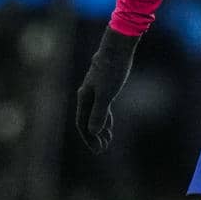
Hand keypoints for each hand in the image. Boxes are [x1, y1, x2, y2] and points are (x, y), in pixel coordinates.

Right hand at [74, 28, 138, 153]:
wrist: (117, 48)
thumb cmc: (111, 70)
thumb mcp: (106, 94)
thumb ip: (99, 113)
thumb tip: (93, 132)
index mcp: (84, 97)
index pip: (82, 123)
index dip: (89, 139)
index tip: (98, 151)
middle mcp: (86, 95)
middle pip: (87, 121)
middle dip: (94, 137)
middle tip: (102, 150)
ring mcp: (95, 92)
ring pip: (94, 115)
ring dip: (100, 129)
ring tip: (107, 142)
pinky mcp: (104, 87)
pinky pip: (101, 108)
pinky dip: (105, 119)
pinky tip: (110, 126)